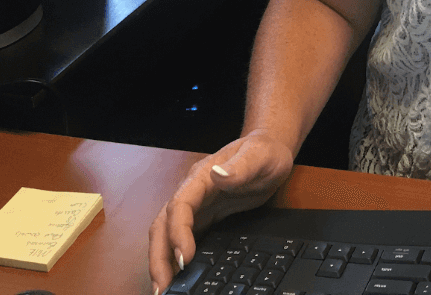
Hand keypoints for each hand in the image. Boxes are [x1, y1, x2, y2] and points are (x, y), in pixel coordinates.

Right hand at [148, 130, 293, 293]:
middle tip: (162, 286)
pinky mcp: (204, 218)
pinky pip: (183, 239)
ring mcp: (196, 207)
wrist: (271, 150)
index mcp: (200, 177)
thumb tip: (218, 175)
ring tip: (163, 288)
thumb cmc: (264, 151)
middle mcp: (192, 193)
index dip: (177, 232)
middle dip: (159, 255)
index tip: (184, 257)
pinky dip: (175, 258)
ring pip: (167, 235)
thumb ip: (240, 167)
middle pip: (163, 225)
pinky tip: (178, 277)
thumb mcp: (258, 156)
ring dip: (162, 260)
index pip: (179, 206)